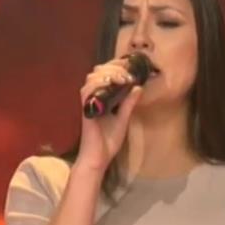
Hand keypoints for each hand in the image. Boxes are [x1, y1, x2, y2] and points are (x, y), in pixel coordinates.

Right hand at [76, 56, 143, 170]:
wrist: (98, 158)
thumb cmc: (108, 142)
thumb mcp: (123, 119)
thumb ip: (129, 103)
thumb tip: (139, 87)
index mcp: (101, 98)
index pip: (105, 74)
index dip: (116, 66)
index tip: (130, 67)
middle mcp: (93, 97)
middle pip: (98, 71)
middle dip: (114, 66)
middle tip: (128, 71)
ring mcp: (88, 102)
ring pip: (92, 77)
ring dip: (109, 73)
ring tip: (123, 78)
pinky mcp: (86, 109)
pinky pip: (88, 90)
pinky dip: (100, 83)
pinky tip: (113, 84)